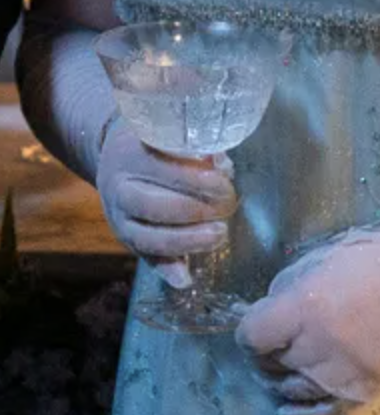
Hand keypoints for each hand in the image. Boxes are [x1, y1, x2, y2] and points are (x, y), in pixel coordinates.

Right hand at [96, 116, 236, 286]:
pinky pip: (145, 258)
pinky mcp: (127, 239)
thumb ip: (195, 150)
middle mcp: (119, 189)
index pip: (161, 168)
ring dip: (186, 241)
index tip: (224, 183)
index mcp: (130, 156)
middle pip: (153, 205)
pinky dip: (166, 270)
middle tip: (227, 207)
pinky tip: (185, 279)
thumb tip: (224, 167)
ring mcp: (119, 219)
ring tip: (219, 235)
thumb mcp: (168, 135)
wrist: (116, 159)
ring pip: (147, 237)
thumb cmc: (155, 145)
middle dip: (194, 210)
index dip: (195, 179)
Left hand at [236, 219, 379, 414]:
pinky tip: (290, 410)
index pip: (250, 336)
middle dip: (266, 353)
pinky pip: (319, 414)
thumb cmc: (379, 259)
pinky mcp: (362, 392)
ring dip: (282, 379)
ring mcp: (339, 374)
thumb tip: (269, 311)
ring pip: (289, 390)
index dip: (248, 333)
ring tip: (289, 368)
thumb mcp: (324, 256)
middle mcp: (315, 346)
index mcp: (303, 307)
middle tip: (277, 344)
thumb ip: (290, 285)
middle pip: (268, 364)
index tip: (257, 328)